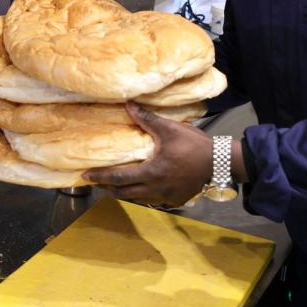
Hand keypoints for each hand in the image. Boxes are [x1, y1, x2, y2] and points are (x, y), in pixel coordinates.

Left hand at [84, 102, 212, 207]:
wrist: (220, 163)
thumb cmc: (193, 146)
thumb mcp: (169, 129)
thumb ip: (147, 119)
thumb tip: (127, 104)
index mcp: (150, 172)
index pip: (118, 177)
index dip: (100, 177)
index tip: (86, 176)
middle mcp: (155, 189)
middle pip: (124, 193)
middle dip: (107, 187)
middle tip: (95, 182)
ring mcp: (165, 197)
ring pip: (137, 199)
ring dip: (123, 193)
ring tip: (112, 186)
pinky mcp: (175, 200)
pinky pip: (152, 201)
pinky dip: (141, 197)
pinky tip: (138, 190)